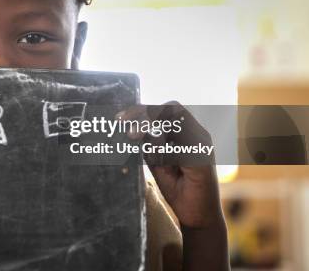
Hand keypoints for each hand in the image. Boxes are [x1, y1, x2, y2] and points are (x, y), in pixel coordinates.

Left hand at [117, 102, 223, 228]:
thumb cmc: (177, 187)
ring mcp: (202, 144)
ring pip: (176, 119)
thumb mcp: (156, 161)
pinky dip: (162, 146)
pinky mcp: (203, 157)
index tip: (120, 118)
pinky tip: (154, 156)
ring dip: (151, 126)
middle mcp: (196, 134)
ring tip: (133, 136)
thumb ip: (148, 143)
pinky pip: (180, 141)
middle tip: (125, 124)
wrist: (197, 216)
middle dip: (144, 112)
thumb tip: (131, 127)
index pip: (165, 109)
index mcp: (186, 133)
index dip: (142, 110)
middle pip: (171, 107)